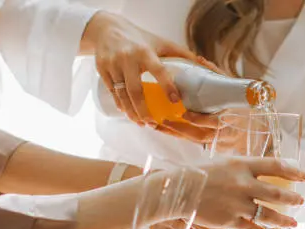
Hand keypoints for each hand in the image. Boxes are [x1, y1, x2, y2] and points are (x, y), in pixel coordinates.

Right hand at [85, 12, 210, 125]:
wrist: (107, 29)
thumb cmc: (140, 38)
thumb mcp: (160, 42)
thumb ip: (180, 54)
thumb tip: (203, 65)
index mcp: (144, 51)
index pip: (158, 70)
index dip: (167, 86)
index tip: (176, 101)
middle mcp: (127, 58)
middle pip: (135, 90)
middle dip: (143, 110)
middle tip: (152, 123)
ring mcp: (112, 64)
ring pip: (121, 94)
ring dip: (131, 112)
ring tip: (140, 123)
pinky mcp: (101, 69)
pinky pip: (112, 92)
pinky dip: (120, 104)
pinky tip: (127, 112)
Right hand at [196, 158, 304, 228]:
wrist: (177, 190)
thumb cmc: (197, 173)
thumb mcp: (222, 162)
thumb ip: (241, 166)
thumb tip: (257, 169)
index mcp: (241, 165)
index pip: (274, 166)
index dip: (292, 170)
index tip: (303, 175)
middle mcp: (243, 184)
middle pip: (276, 193)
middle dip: (292, 199)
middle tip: (301, 201)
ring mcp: (237, 204)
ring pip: (267, 214)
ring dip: (283, 219)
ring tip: (293, 223)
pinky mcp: (229, 220)